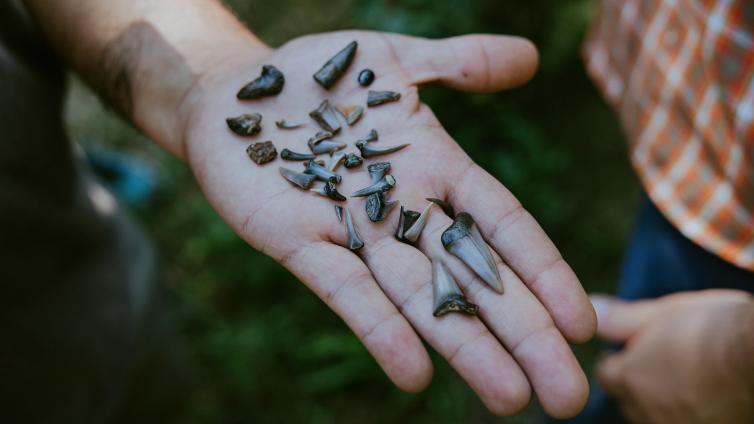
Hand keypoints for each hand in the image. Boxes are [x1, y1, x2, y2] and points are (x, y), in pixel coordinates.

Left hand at [183, 31, 594, 416]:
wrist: (234, 92)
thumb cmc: (317, 76)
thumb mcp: (396, 58)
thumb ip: (460, 64)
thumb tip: (530, 57)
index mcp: (435, 169)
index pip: (503, 227)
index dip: (543, 274)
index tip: (582, 324)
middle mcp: (403, 211)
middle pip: (473, 278)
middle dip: (522, 335)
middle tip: (565, 397)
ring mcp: (353, 232)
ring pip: (419, 295)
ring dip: (464, 347)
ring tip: (509, 398)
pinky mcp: (298, 241)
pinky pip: (344, 289)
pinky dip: (378, 329)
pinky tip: (413, 375)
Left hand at [594, 290, 753, 422]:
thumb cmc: (712, 328)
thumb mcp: (662, 312)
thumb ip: (622, 319)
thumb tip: (594, 308)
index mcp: (629, 379)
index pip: (606, 374)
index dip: (619, 359)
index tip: (634, 349)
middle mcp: (646, 412)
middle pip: (629, 400)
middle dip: (638, 383)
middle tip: (662, 362)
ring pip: (655, 417)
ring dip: (663, 402)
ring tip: (686, 379)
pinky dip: (690, 414)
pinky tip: (707, 397)